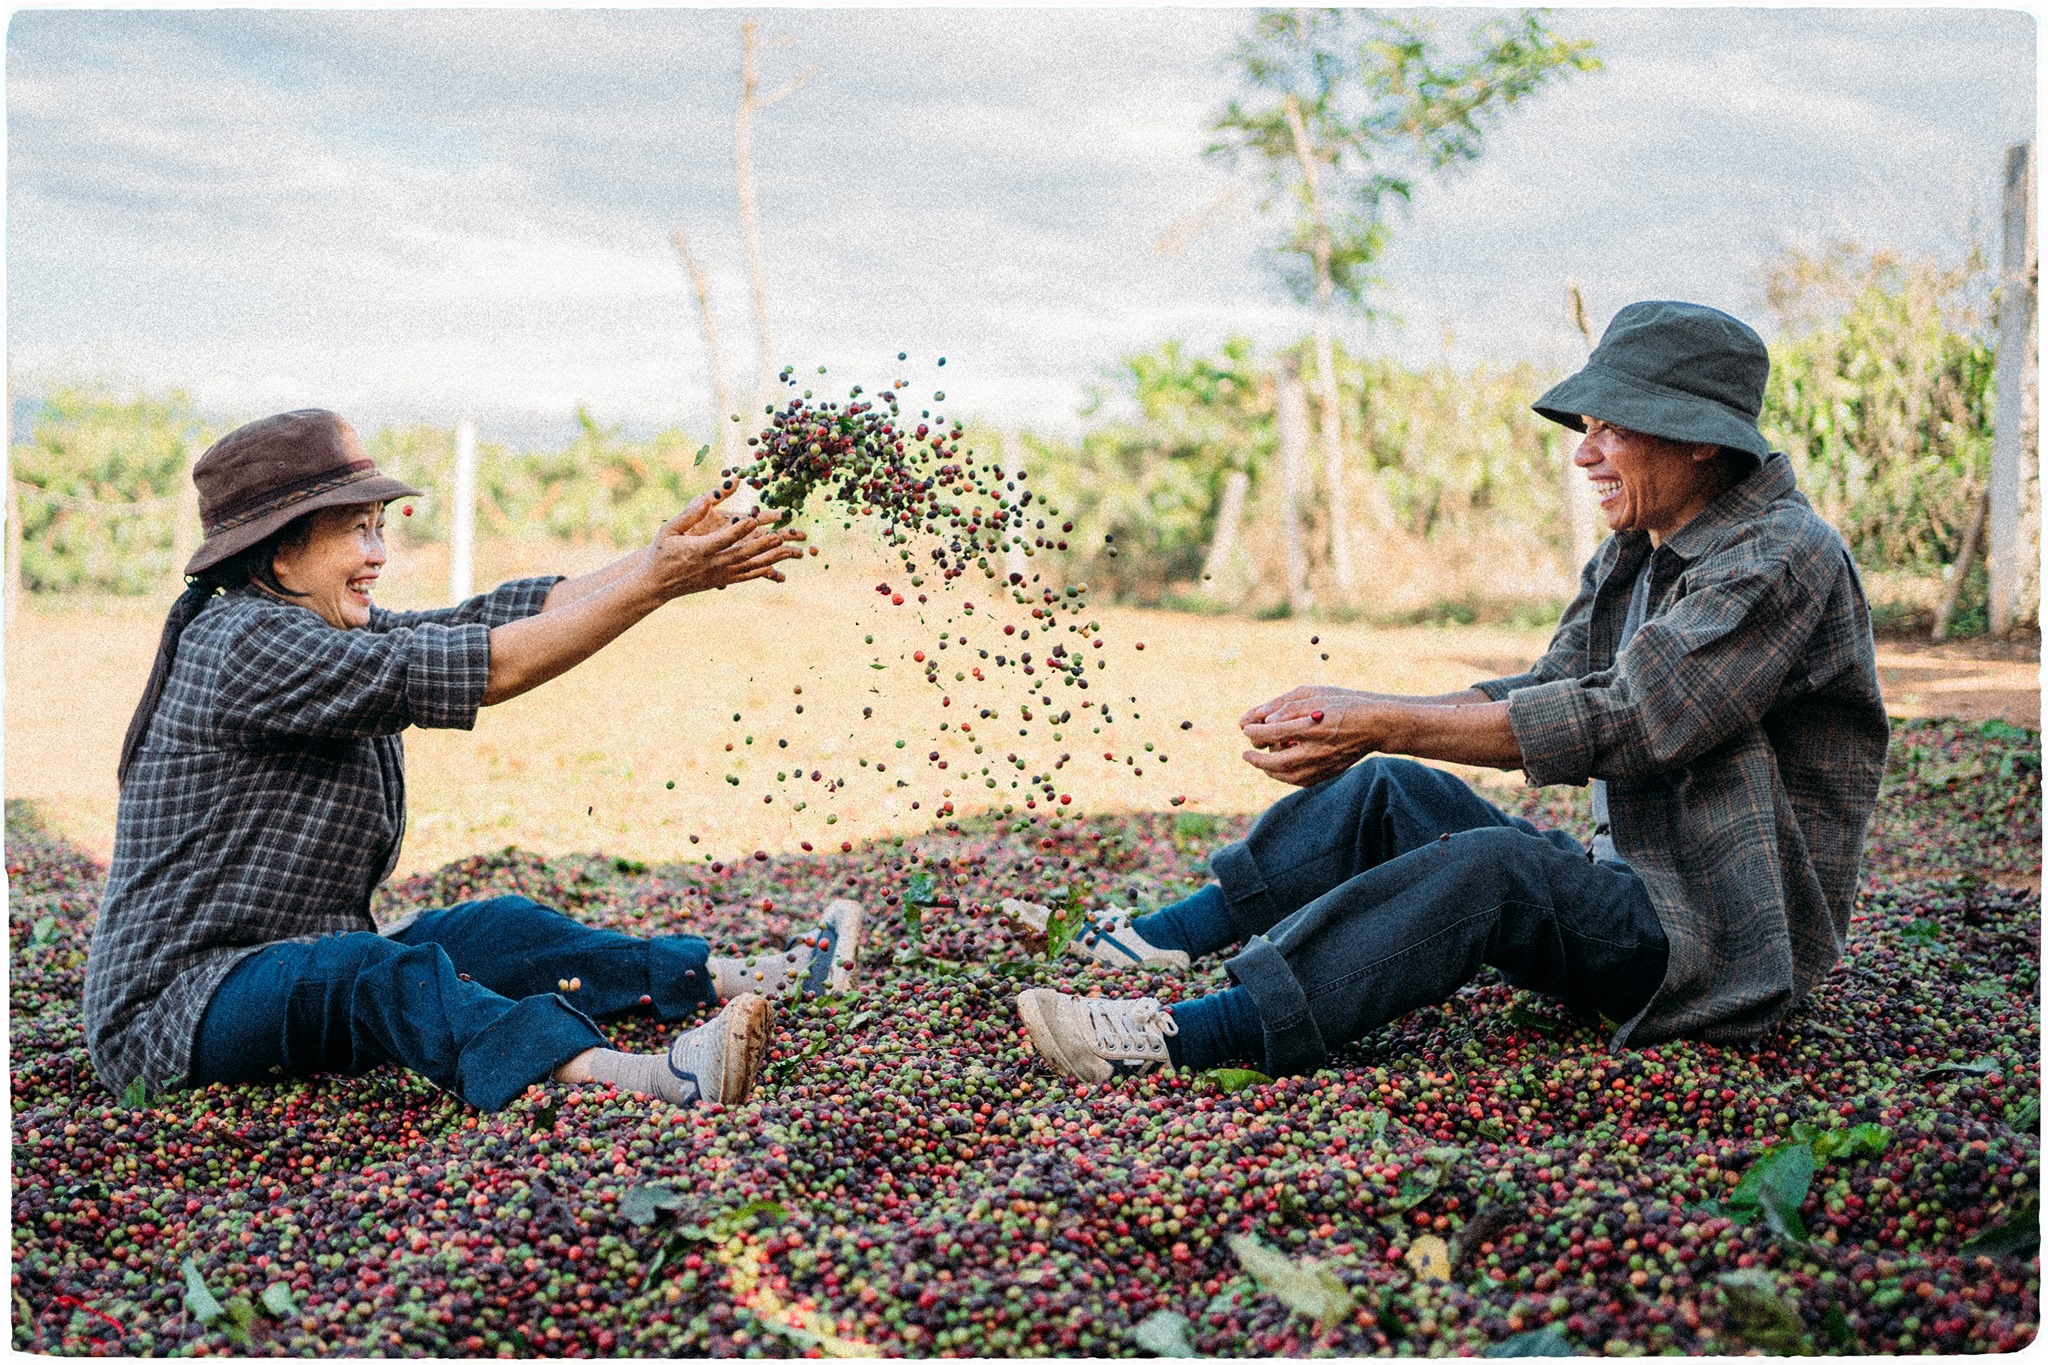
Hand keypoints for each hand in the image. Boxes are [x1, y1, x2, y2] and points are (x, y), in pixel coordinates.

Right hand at [645, 487, 805, 598]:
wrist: (656, 584)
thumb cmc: (660, 552)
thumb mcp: (668, 529)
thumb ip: (689, 514)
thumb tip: (707, 499)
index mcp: (698, 550)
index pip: (723, 539)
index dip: (739, 530)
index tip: (753, 520)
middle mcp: (711, 564)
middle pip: (742, 555)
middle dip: (762, 546)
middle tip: (779, 536)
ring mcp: (718, 575)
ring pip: (748, 567)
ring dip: (768, 558)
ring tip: (787, 550)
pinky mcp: (721, 580)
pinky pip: (745, 576)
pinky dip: (760, 570)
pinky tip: (774, 564)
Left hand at [1239, 686, 1389, 787]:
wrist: (1374, 725)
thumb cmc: (1343, 704)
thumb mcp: (1314, 694)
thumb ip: (1286, 705)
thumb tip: (1263, 719)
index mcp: (1312, 726)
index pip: (1273, 732)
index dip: (1255, 731)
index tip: (1246, 729)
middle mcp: (1317, 750)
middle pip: (1277, 761)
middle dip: (1256, 759)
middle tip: (1246, 754)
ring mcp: (1324, 765)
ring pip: (1287, 776)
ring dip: (1268, 770)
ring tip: (1259, 761)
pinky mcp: (1329, 773)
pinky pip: (1300, 781)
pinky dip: (1285, 776)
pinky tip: (1279, 768)